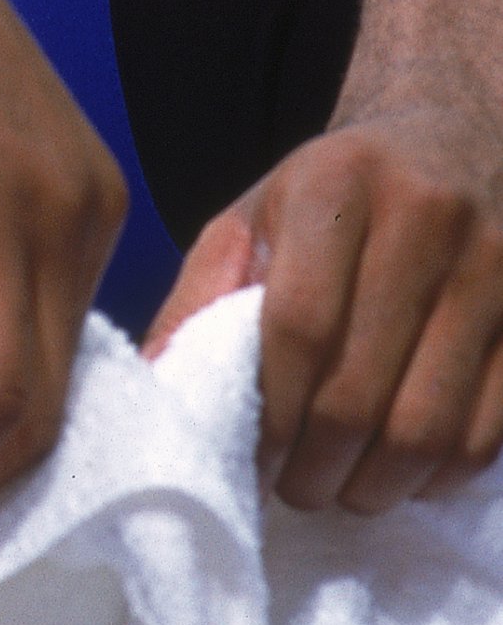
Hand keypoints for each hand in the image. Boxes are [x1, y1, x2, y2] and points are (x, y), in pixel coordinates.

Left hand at [143, 83, 502, 510]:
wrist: (457, 136)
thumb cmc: (339, 193)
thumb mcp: (259, 214)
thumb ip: (204, 293)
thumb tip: (156, 385)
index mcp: (340, 184)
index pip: (299, 326)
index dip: (269, 412)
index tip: (248, 458)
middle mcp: (428, 216)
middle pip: (361, 390)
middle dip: (316, 466)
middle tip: (293, 488)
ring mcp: (499, 266)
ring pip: (431, 427)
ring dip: (377, 484)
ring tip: (343, 488)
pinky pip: (491, 433)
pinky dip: (440, 474)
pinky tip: (404, 470)